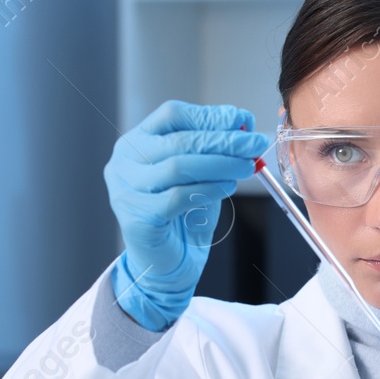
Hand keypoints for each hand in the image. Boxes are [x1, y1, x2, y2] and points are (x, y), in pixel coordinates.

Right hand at [103, 100, 267, 329]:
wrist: (167, 263)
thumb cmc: (183, 215)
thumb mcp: (200, 173)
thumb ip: (214, 148)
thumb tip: (243, 122)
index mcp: (137, 141)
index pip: (172, 115)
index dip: (210, 116)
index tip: (243, 119)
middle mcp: (124, 161)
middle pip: (180, 140)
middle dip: (224, 140)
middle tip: (255, 143)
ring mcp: (126, 189)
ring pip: (179, 166)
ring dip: (220, 164)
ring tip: (247, 166)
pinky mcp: (137, 218)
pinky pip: (178, 197)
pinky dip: (209, 189)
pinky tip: (228, 187)